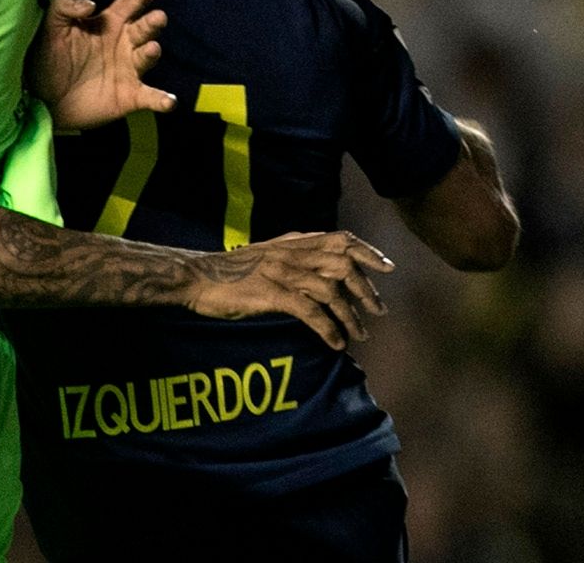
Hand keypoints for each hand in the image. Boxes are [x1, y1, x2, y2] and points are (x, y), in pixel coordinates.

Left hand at [29, 0, 174, 129]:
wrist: (41, 99)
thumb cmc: (49, 56)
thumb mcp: (52, 25)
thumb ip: (66, 3)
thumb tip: (91, 4)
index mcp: (109, 22)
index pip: (130, 2)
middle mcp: (125, 44)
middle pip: (144, 28)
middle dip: (153, 22)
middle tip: (158, 17)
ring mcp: (129, 70)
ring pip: (147, 57)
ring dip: (151, 53)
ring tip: (151, 48)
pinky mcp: (130, 97)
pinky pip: (150, 97)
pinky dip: (162, 100)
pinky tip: (169, 101)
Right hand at [180, 231, 393, 350]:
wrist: (196, 276)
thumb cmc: (229, 271)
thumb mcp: (265, 255)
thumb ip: (292, 255)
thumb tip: (321, 268)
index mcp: (291, 242)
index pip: (340, 239)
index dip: (367, 251)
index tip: (387, 267)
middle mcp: (291, 253)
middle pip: (343, 264)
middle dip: (366, 289)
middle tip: (378, 311)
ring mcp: (282, 273)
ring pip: (331, 291)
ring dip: (350, 316)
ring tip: (358, 335)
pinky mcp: (272, 294)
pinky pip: (311, 312)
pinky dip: (329, 329)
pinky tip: (335, 343)